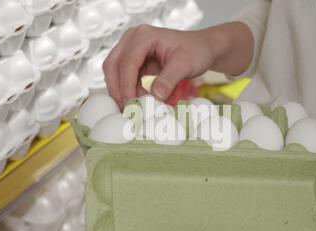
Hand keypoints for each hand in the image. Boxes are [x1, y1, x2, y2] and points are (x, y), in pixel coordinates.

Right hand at [103, 22, 253, 107]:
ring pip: (114, 71)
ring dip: (120, 90)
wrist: (202, 48)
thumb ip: (169, 80)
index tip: (130, 104)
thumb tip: (155, 96)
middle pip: (112, 65)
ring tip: (131, 108)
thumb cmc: (196, 51)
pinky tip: (137, 102)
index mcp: (143, 35)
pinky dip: (128, 90)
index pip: (127, 62)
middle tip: (125, 109)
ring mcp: (131, 48)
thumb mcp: (185, 65)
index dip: (126, 85)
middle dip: (117, 89)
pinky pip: (124, 76)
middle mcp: (132, 39)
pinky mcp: (134, 60)